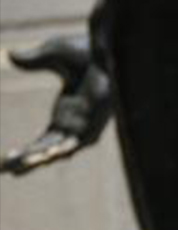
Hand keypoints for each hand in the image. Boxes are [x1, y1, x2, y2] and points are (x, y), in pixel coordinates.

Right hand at [1, 35, 111, 175]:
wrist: (108, 52)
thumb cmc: (88, 52)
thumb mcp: (53, 55)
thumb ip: (33, 60)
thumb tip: (11, 56)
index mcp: (67, 116)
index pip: (43, 141)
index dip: (25, 152)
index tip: (5, 160)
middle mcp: (76, 126)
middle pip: (46, 152)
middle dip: (25, 162)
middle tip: (2, 170)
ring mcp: (85, 128)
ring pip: (57, 152)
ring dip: (36, 160)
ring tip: (14, 169)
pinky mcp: (92, 126)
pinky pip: (72, 143)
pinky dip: (57, 151)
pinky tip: (42, 156)